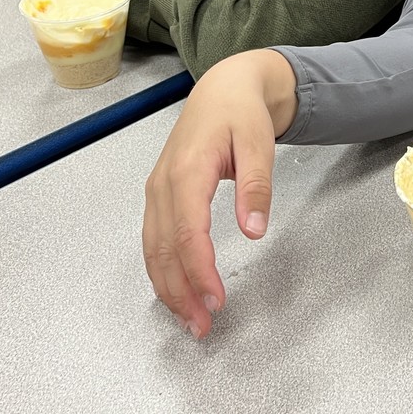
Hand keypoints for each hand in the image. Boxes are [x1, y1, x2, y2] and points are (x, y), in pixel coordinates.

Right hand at [142, 48, 298, 337]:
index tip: (216, 300)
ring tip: (189, 318)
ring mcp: (157, 190)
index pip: (187, 233)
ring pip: (153, 249)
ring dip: (168, 287)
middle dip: (181, 292)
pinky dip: (162, 269)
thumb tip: (254, 229)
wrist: (224, 87)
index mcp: (187, 170)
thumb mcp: (259, 142)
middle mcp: (163, 184)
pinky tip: (177, 289)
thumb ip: (256, 185)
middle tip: (202, 326)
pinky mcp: (159, 195)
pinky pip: (154, 239)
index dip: (199, 271)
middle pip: (163, 250)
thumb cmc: (241, 112)